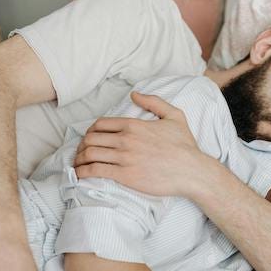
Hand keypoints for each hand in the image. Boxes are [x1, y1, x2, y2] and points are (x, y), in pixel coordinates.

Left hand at [73, 91, 210, 196]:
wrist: (192, 171)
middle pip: (91, 139)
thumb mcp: (174, 116)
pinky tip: (80, 175)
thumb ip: (154, 102)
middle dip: (82, 146)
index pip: (100, 124)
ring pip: (90, 154)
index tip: (89, 139)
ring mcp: (124, 157)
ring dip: (79, 159)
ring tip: (78, 165)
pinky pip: (96, 171)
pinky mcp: (125, 175)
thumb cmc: (185, 146)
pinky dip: (83, 172)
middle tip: (81, 154)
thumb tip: (134, 95)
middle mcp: (126, 139)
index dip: (90, 131)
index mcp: (134, 125)